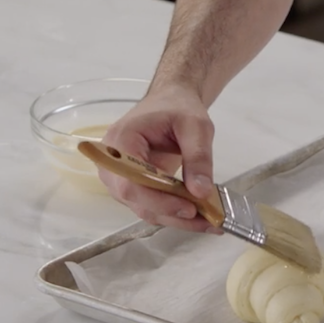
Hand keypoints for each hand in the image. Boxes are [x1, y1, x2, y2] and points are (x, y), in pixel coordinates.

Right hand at [99, 82, 220, 232]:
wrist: (170, 103)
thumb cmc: (178, 108)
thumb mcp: (196, 127)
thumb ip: (198, 157)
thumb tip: (201, 192)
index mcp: (121, 141)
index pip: (130, 182)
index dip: (158, 200)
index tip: (190, 208)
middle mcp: (113, 164)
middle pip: (137, 200)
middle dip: (173, 213)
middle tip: (209, 219)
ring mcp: (120, 179)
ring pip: (145, 209)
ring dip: (177, 218)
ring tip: (211, 220)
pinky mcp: (134, 187)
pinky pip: (152, 206)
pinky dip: (175, 213)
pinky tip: (201, 216)